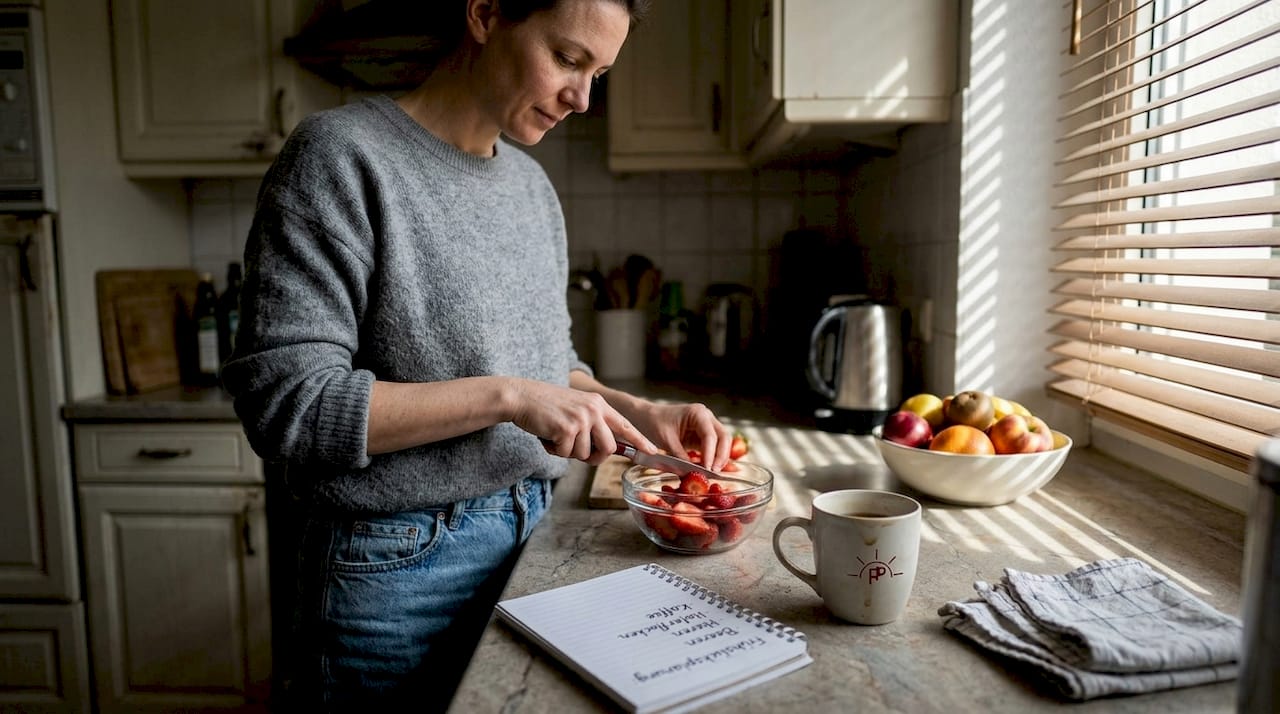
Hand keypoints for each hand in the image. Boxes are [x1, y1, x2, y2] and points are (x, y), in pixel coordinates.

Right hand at [508, 379, 656, 464]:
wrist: (522, 397)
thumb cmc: (547, 406)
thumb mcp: (577, 408)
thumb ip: (592, 424)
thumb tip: (604, 450)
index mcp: (598, 404)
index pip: (625, 425)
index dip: (639, 440)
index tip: (653, 451)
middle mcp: (594, 410)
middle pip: (608, 448)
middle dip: (594, 457)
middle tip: (577, 452)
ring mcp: (581, 419)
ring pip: (584, 454)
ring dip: (568, 452)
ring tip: (555, 435)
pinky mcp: (567, 429)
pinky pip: (566, 454)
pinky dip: (554, 450)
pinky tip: (546, 435)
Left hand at [631, 401, 731, 471]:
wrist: (646, 417)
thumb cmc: (654, 423)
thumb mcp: (667, 441)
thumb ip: (681, 457)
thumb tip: (692, 474)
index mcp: (697, 413)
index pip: (710, 435)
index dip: (711, 454)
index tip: (708, 469)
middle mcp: (706, 417)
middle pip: (724, 437)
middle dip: (721, 456)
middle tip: (714, 473)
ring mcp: (706, 425)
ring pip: (722, 442)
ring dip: (720, 458)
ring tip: (712, 473)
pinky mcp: (703, 435)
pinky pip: (714, 447)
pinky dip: (713, 458)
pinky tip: (709, 469)